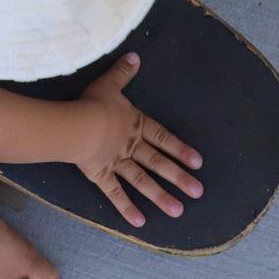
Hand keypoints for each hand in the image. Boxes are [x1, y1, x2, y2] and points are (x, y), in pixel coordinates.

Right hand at [72, 52, 202, 227]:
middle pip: (158, 163)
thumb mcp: (110, 83)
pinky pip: (114, 193)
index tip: (198, 163)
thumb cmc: (95, 103)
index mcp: (135, 124)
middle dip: (178, 177)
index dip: (180, 149)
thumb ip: (122, 72)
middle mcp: (130, 145)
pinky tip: (139, 223)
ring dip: (160, 196)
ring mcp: (117, 162)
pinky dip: (126, 208)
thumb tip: (135, 55)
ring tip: (178, 211)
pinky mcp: (100, 174)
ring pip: (142, 181)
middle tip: (198, 192)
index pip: (163, 137)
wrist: (79, 124)